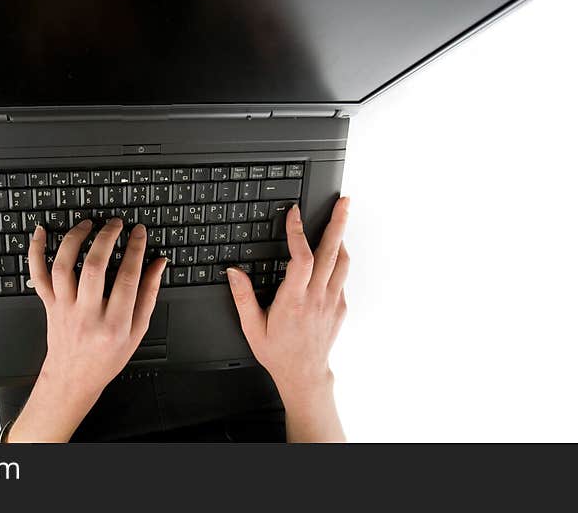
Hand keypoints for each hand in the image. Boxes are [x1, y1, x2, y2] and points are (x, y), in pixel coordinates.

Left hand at [6, 218, 167, 441]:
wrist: (73, 378)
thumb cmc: (107, 356)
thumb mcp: (138, 332)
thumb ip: (148, 295)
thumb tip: (158, 264)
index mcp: (114, 324)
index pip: (127, 277)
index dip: (135, 249)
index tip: (139, 232)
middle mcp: (87, 314)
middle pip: (93, 268)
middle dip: (106, 238)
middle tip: (115, 223)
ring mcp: (64, 308)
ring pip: (64, 267)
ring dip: (74, 239)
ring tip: (88, 223)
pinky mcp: (48, 305)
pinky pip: (38, 276)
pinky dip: (36, 252)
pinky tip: (41, 232)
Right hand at [227, 197, 349, 441]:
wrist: (305, 375)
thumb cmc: (278, 352)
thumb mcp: (251, 327)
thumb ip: (243, 297)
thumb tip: (234, 272)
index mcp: (294, 300)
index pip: (302, 259)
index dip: (298, 233)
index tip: (294, 213)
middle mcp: (317, 298)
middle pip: (332, 252)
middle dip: (338, 223)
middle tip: (344, 201)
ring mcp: (332, 301)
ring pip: (342, 262)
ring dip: (342, 237)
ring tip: (340, 219)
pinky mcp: (340, 306)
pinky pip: (342, 276)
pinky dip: (339, 258)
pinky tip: (332, 251)